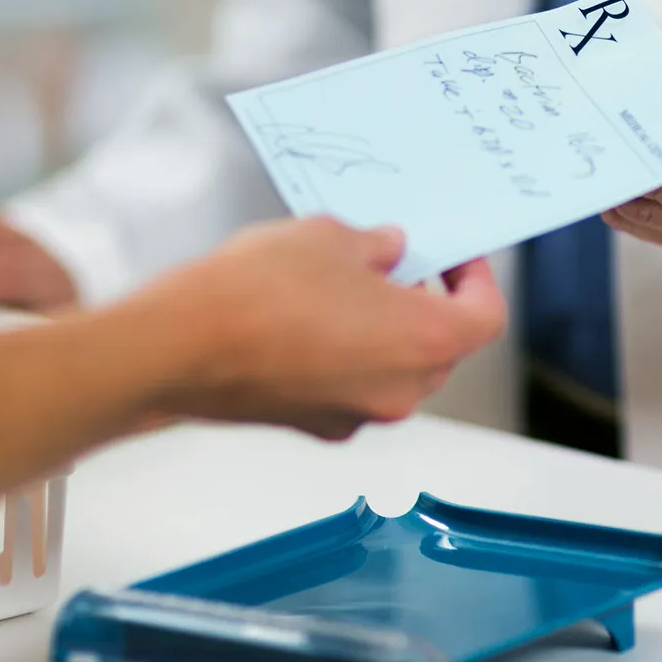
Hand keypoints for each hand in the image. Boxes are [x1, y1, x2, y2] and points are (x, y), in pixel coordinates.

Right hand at [142, 217, 503, 439]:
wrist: (176, 347)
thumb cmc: (256, 293)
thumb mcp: (330, 238)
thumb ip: (375, 246)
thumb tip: (390, 251)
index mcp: (424, 342)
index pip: (485, 317)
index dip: (476, 281)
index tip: (455, 256)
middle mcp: (400, 391)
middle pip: (442, 348)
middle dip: (427, 303)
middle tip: (398, 262)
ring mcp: (356, 414)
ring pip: (396, 370)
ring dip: (386, 330)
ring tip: (344, 284)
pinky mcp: (315, 424)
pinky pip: (353, 386)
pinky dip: (348, 356)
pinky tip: (310, 318)